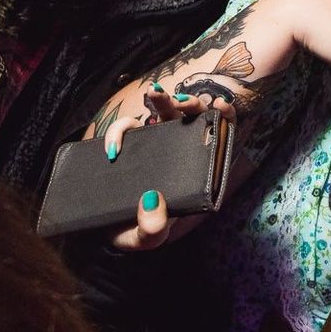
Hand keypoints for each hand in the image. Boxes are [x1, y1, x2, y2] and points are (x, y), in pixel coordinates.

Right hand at [99, 87, 234, 251]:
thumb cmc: (136, 232)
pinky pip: (130, 127)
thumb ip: (152, 229)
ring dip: (161, 100)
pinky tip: (114, 144)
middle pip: (193, 120)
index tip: (221, 105)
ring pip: (164, 114)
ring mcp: (156, 147)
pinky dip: (123, 128)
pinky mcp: (131, 146)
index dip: (225, 119)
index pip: (219, 141)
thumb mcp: (146, 238)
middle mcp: (179, 156)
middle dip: (190, 104)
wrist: (105, 233)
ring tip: (153, 93)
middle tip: (179, 102)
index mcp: (195, 174)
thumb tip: (153, 202)